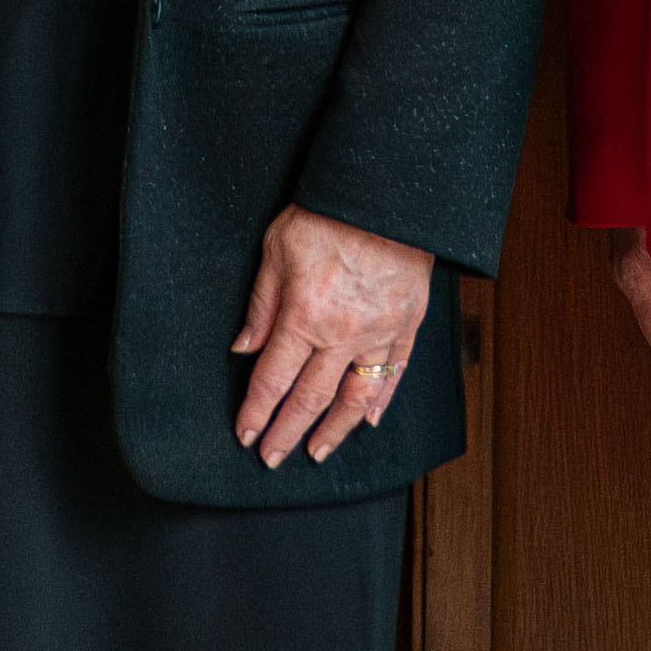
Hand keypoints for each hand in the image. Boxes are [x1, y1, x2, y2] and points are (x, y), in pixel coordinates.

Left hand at [231, 204, 434, 467]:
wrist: (386, 192)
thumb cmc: (328, 211)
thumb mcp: (277, 247)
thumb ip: (262, 304)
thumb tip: (244, 348)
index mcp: (305, 314)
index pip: (273, 378)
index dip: (257, 410)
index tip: (246, 433)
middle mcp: (342, 333)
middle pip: (310, 398)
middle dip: (287, 431)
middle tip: (272, 457)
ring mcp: (379, 332)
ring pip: (354, 396)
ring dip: (333, 429)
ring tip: (318, 451)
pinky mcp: (407, 324)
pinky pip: (394, 372)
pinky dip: (381, 401)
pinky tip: (368, 420)